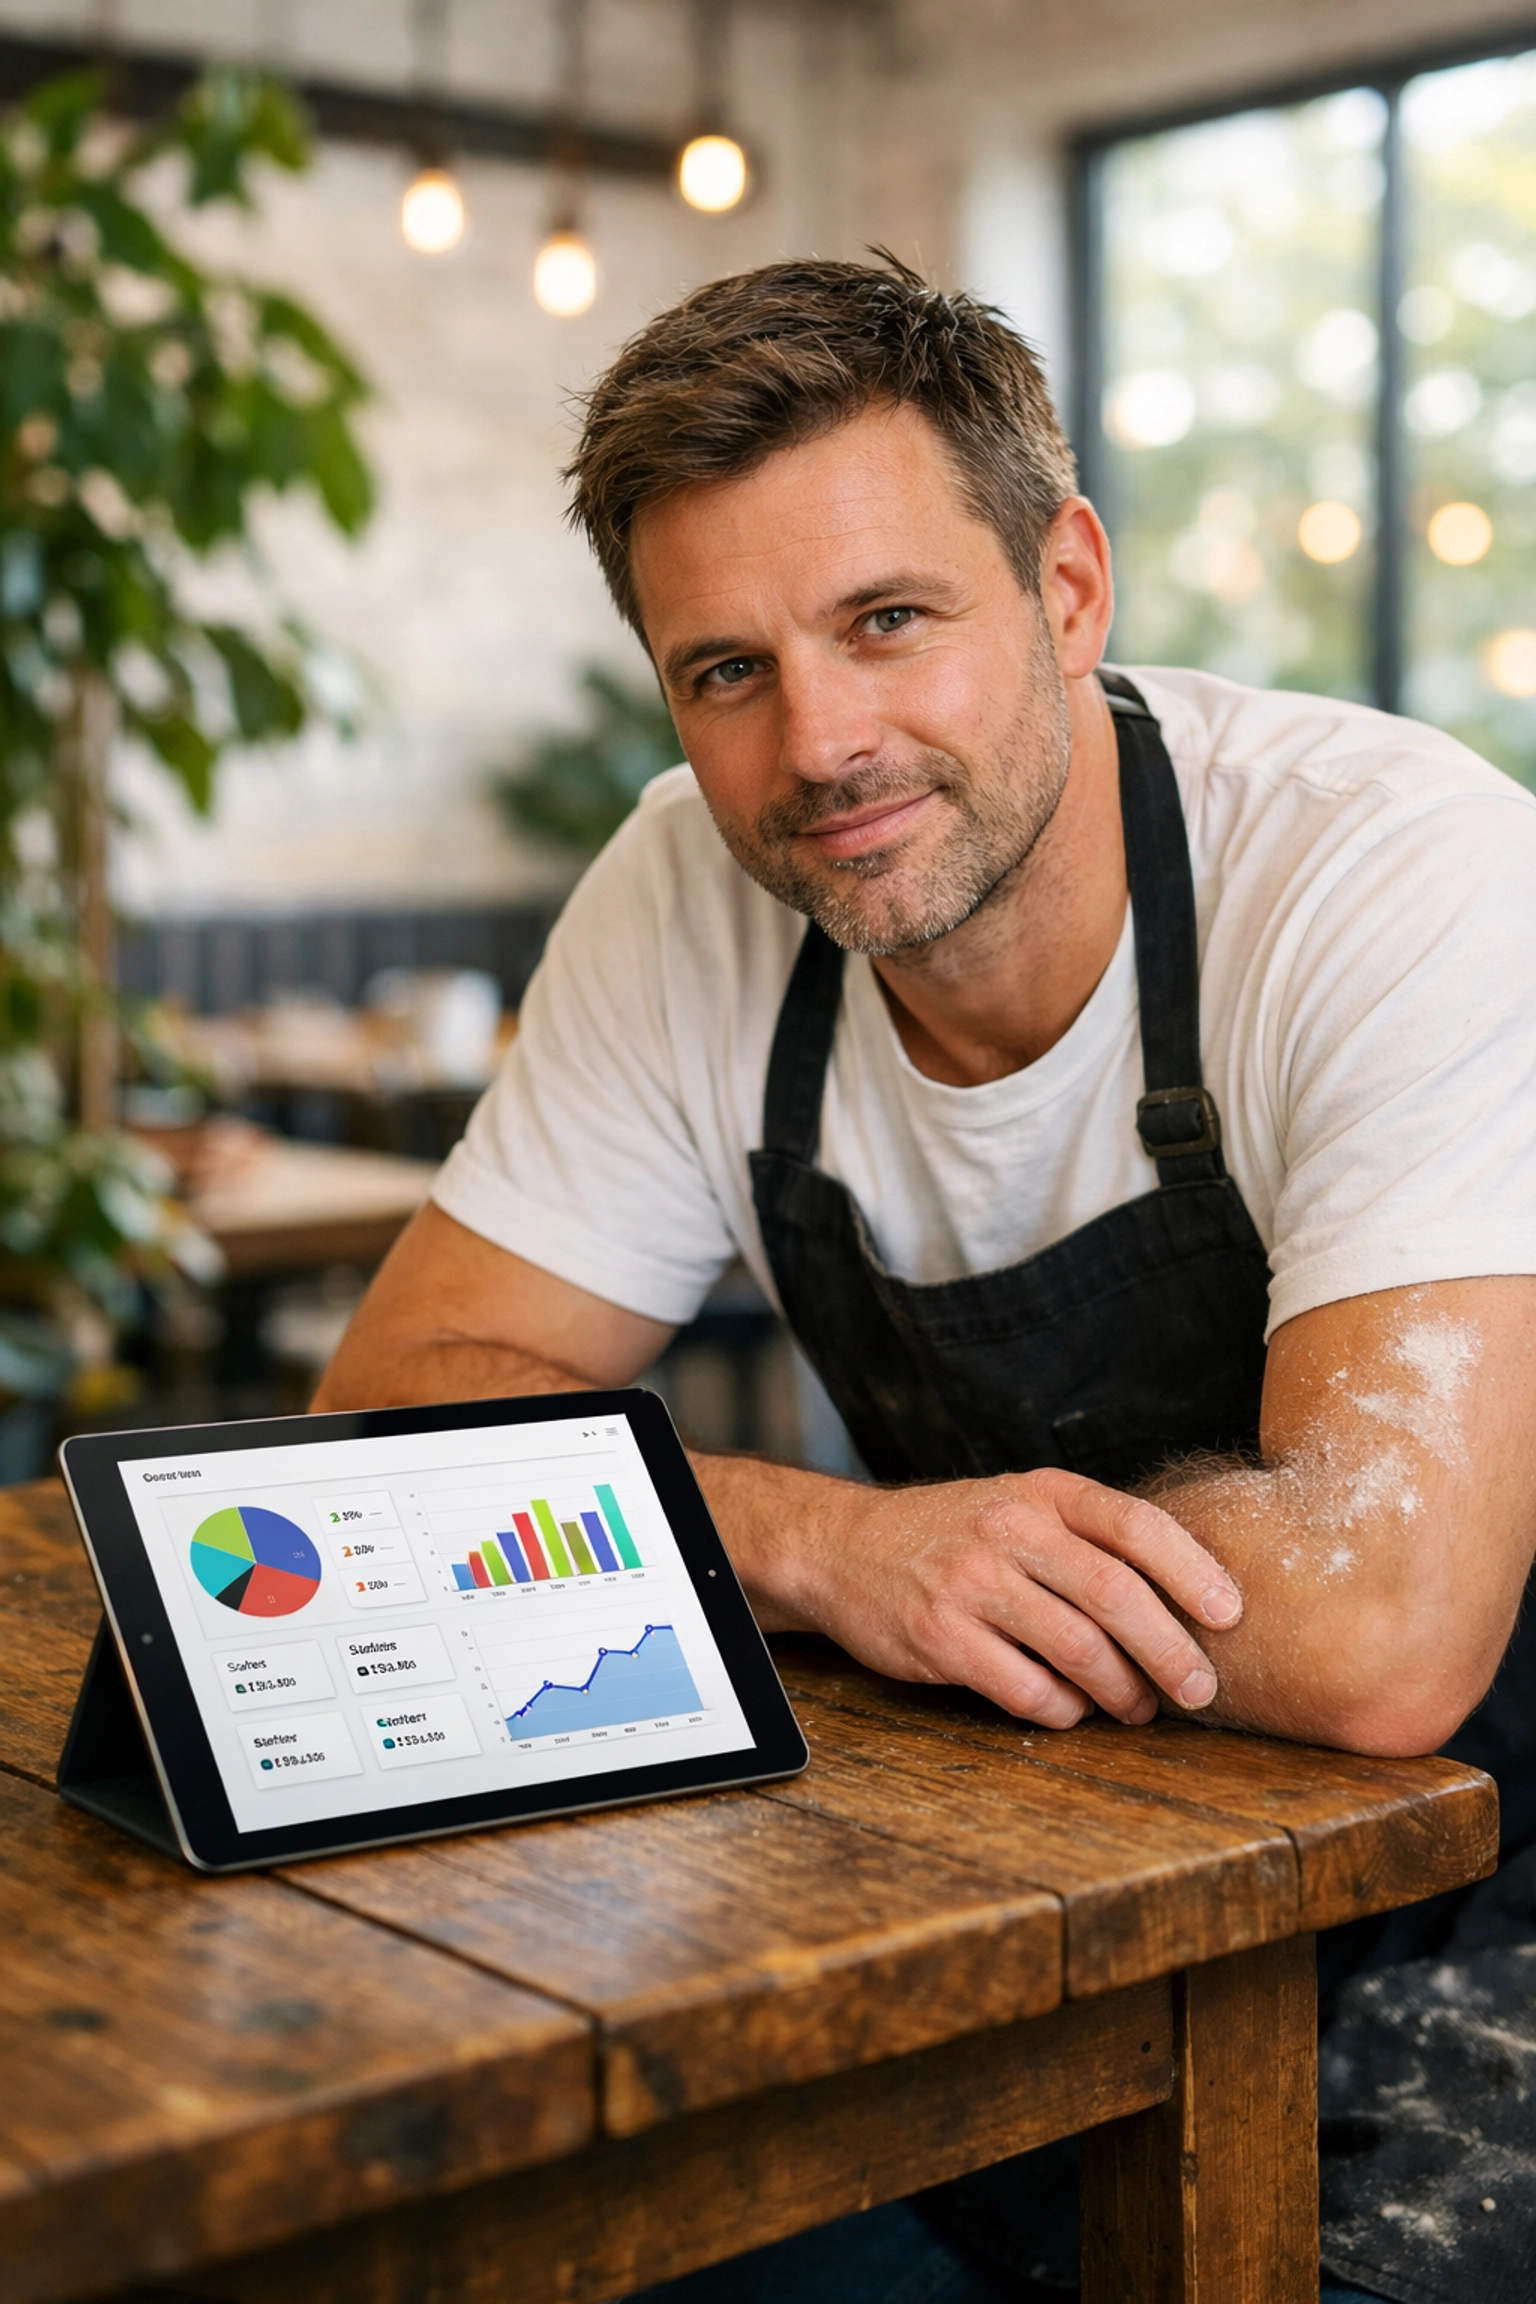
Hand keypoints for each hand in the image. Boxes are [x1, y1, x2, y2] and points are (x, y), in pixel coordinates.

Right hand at [786, 1467, 1242, 1728]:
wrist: (842, 1546)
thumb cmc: (952, 1532)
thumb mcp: (1017, 1502)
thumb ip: (1085, 1535)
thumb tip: (1182, 1599)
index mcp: (1042, 1492)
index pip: (1135, 1524)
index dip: (1192, 1570)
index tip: (1229, 1615)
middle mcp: (1009, 1529)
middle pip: (1116, 1595)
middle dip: (1171, 1651)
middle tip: (1200, 1689)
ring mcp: (972, 1583)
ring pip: (1078, 1648)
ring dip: (1123, 1691)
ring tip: (1138, 1709)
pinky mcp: (940, 1637)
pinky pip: (1026, 1689)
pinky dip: (1063, 1710)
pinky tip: (1070, 1710)